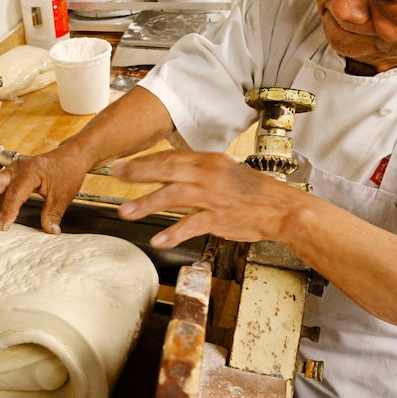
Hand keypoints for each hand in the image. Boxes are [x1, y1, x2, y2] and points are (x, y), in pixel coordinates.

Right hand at [0, 145, 95, 232]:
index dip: (6, 213)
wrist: (72, 156)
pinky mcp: (14, 173)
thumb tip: (50, 231)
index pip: (12, 195)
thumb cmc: (68, 170)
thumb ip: (53, 214)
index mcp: (30, 172)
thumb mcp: (63, 196)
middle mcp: (18, 168)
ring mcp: (14, 170)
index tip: (3, 227)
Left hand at [112, 150, 307, 247]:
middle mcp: (206, 175)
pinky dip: (174, 233)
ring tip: (125, 211)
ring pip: (173, 196)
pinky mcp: (218, 218)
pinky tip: (158, 240)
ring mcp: (211, 197)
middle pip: (167, 170)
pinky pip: (191, 224)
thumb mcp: (225, 172)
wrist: (281, 209)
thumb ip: (199, 172)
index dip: (144, 161)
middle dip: (138, 173)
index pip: (170, 157)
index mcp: (208, 161)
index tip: (122, 164)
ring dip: (147, 203)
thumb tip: (174, 171)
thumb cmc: (252, 192)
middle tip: (115, 175)